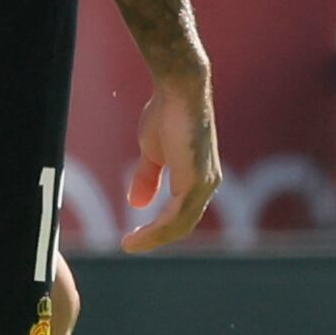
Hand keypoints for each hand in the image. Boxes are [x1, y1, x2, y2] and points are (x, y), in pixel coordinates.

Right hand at [118, 69, 219, 251]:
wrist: (177, 89)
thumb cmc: (166, 113)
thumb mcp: (152, 152)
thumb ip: (148, 178)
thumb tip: (137, 203)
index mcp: (198, 179)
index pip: (180, 215)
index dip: (157, 229)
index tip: (133, 238)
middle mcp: (207, 185)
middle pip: (181, 225)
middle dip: (154, 238)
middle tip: (128, 246)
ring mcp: (204, 184)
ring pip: (179, 225)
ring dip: (152, 238)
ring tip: (129, 245)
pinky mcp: (196, 181)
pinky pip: (175, 215)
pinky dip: (156, 229)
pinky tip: (138, 235)